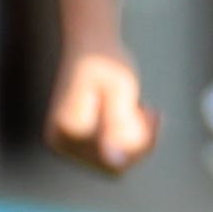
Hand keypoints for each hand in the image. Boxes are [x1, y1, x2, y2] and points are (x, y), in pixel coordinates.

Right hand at [42, 45, 157, 174]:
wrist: (90, 45)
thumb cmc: (107, 62)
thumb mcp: (121, 89)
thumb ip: (118, 126)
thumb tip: (115, 162)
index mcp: (68, 131)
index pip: (116, 163)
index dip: (141, 144)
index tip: (153, 111)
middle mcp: (59, 142)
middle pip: (116, 166)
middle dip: (137, 141)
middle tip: (148, 108)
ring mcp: (64, 144)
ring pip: (115, 162)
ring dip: (134, 139)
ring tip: (139, 109)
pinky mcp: (74, 141)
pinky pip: (110, 154)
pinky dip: (126, 137)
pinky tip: (133, 112)